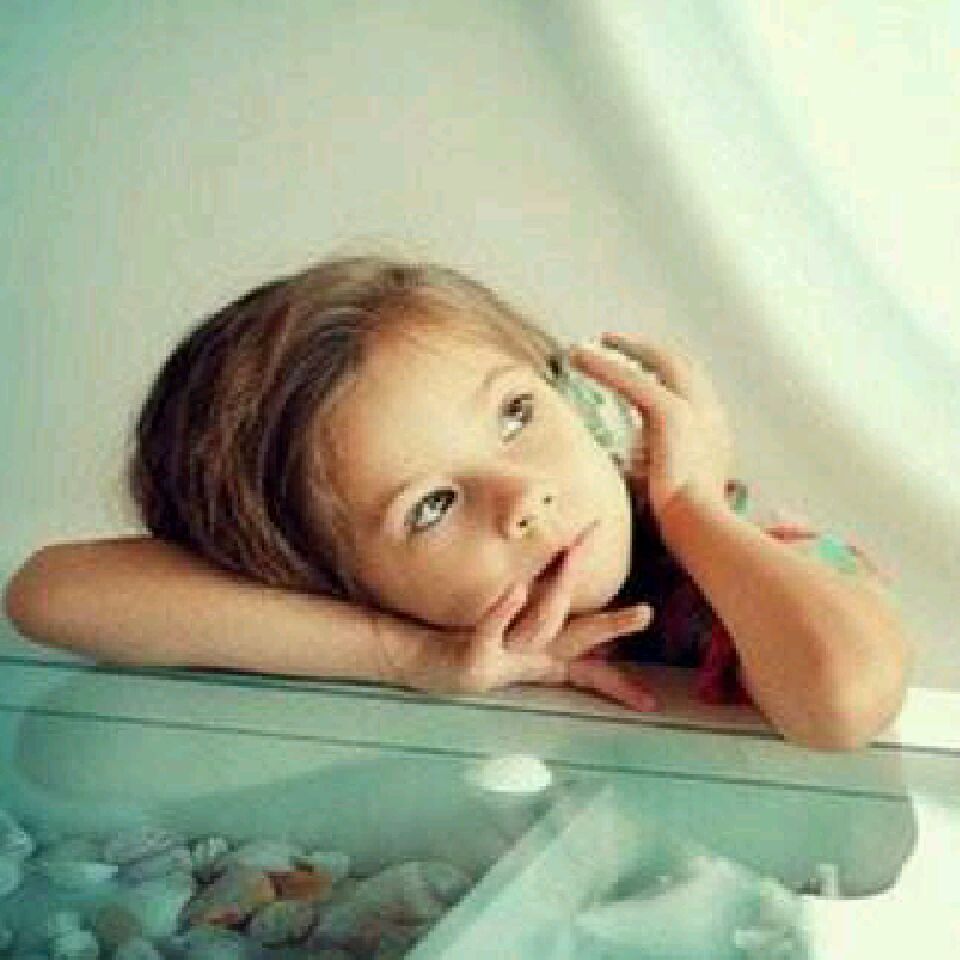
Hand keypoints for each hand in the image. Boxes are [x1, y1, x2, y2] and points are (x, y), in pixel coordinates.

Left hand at [413, 537, 657, 711]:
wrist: (412, 660)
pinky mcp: (472, 659)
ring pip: (539, 628)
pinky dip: (504, 609)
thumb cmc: (460, 641)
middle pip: (576, 641)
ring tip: (572, 553)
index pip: (589, 666)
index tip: (652, 699)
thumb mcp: (505, 631)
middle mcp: (526, 660)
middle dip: (611, 627)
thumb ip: (534, 611)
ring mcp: (501, 660)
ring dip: (559, 592)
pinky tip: (517, 585)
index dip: (620, 680)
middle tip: (644, 612)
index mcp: (538, 657)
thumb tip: (561, 576)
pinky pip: (490, 630)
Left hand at [570, 333, 735, 522]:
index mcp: (714, 432)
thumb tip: (628, 460)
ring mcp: (695, 410)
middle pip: (680, 364)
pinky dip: (603, 366)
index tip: (639, 365)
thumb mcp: (667, 484)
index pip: (691, 386)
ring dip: (622, 349)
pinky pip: (632, 379)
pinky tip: (579, 358)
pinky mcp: (671, 414)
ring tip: (587, 348)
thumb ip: (651, 464)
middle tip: (611, 340)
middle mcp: (710, 414)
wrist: (699, 530)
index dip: (663, 370)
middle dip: (645, 349)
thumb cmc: (682, 522)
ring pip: (658, 362)